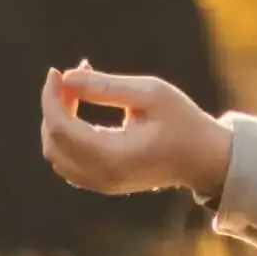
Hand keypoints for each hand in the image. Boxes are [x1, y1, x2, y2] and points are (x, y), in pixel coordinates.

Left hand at [41, 65, 231, 199]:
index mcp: (114, 157)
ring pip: (55, 153)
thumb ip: (106, 86)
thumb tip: (66, 78)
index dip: (51, 98)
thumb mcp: (150, 94)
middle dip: (55, 106)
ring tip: (79, 91)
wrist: (204, 158)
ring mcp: (101, 184)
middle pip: (53, 141)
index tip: (56, 71)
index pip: (61, 129)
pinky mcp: (102, 182)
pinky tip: (80, 111)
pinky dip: (65, 134)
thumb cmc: (183, 122)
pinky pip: (67, 160)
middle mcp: (102, 177)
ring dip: (58, 120)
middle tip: (75, 76)